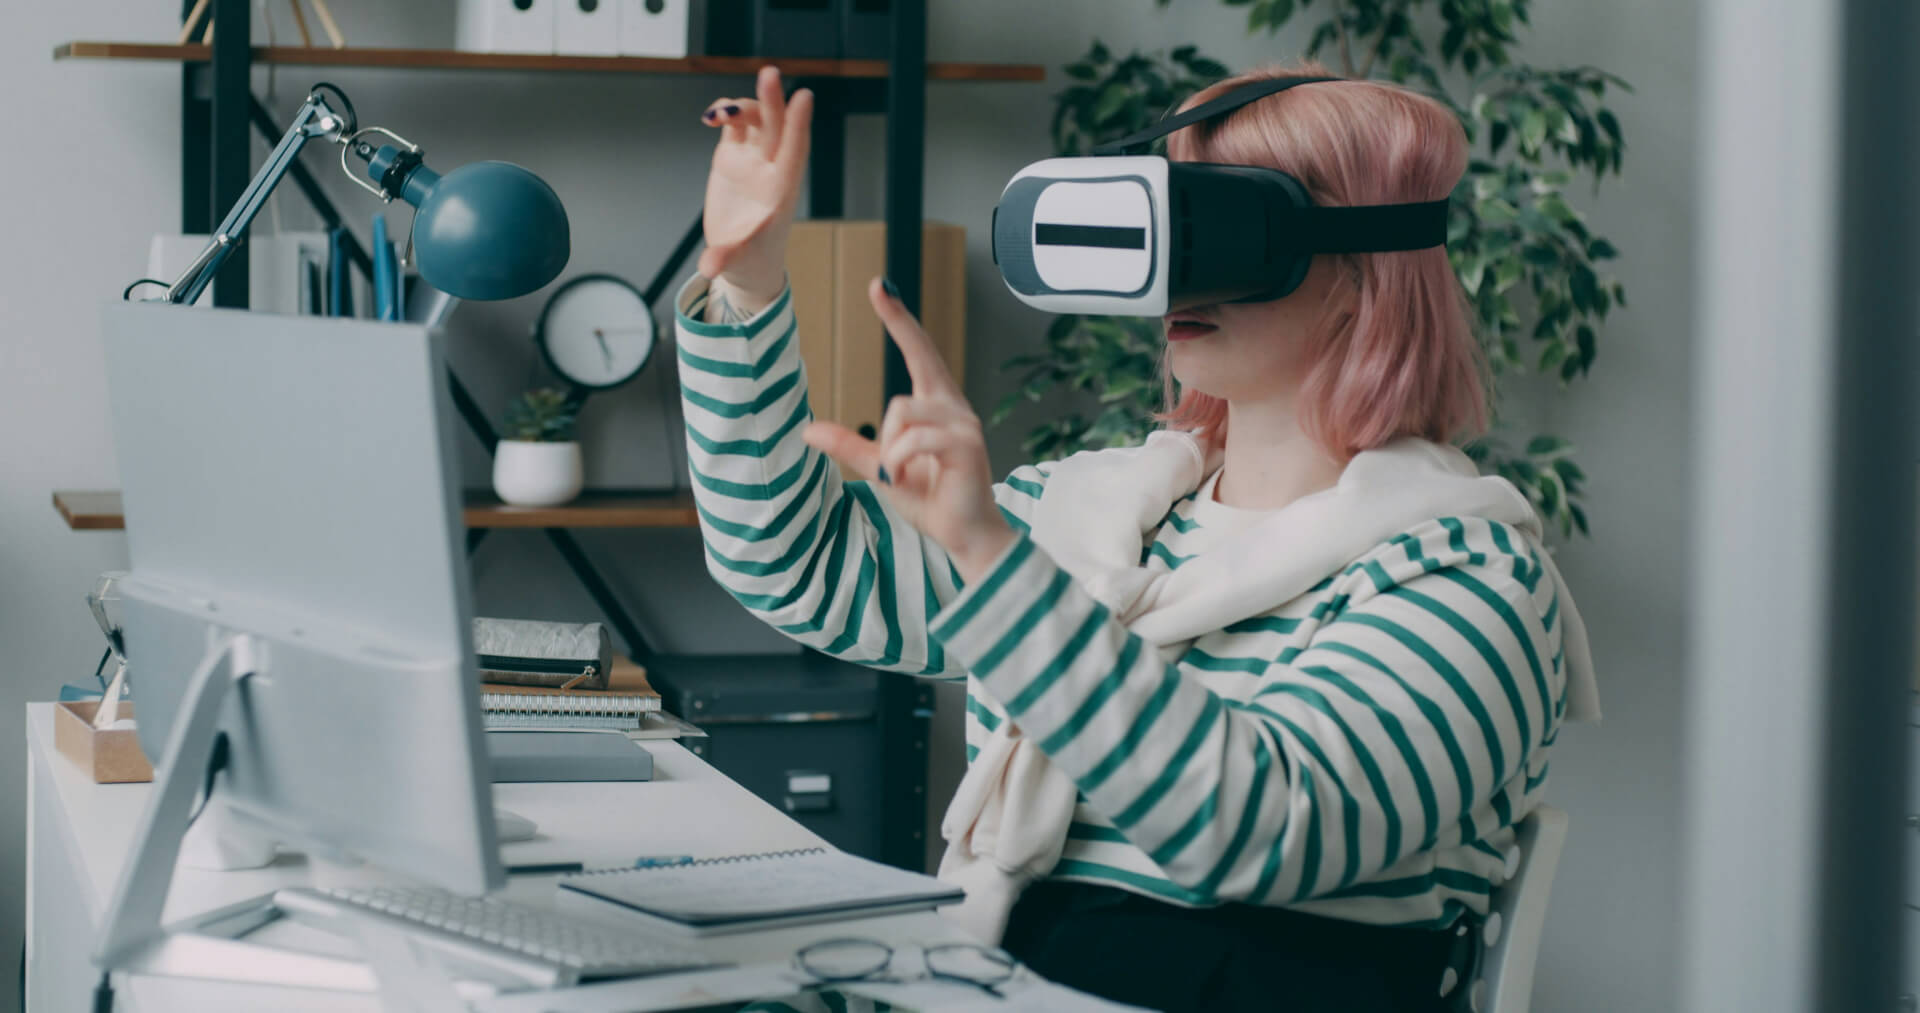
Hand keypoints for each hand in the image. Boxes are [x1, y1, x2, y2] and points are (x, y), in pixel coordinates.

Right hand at [698, 66, 812, 309]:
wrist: (744, 260)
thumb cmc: (751, 258)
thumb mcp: (738, 261)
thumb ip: (722, 260)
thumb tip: (708, 269)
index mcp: (779, 192)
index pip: (793, 153)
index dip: (798, 125)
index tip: (804, 98)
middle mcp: (768, 170)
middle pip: (775, 128)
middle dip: (772, 101)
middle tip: (770, 75)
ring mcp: (752, 161)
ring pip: (754, 121)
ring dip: (742, 106)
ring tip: (718, 114)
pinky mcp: (733, 158)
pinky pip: (734, 126)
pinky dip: (725, 113)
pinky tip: (713, 114)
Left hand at [802, 279, 1017, 581]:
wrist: (964, 534)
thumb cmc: (931, 499)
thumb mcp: (882, 467)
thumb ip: (851, 446)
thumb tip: (808, 431)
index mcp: (936, 405)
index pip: (919, 352)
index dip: (900, 319)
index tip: (881, 287)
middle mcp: (953, 407)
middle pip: (910, 374)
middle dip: (895, 355)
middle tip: (882, 345)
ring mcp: (963, 423)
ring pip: (902, 412)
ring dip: (891, 450)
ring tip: (904, 475)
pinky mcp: (967, 443)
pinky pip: (915, 438)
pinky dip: (901, 462)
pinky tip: (911, 479)